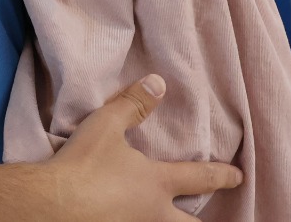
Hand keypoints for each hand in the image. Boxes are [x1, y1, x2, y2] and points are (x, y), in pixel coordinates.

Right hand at [47, 75, 241, 220]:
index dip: (222, 175)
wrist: (51, 206)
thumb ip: (133, 104)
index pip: (199, 177)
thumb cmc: (82, 165)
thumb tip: (158, 82)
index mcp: (156, 183)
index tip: (238, 176)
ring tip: (168, 219)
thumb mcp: (105, 125)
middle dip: (199, 221)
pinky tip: (127, 219)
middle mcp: (153, 214)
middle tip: (208, 217)